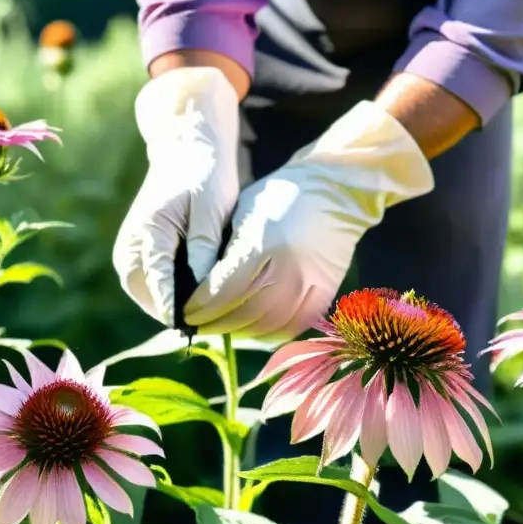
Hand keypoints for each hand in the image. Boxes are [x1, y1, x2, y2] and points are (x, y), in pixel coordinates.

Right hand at [113, 67, 239, 325]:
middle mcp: (131, 248)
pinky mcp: (135, 255)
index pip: (160, 285)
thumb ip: (204, 247)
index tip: (203, 329)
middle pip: (150, 298)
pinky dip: (170, 295)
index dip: (181, 311)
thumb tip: (201, 289)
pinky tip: (198, 295)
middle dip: (178, 313)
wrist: (183, 150)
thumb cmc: (203, 174)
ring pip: (148, 297)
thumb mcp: (212, 207)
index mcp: (148, 233)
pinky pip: (150, 286)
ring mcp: (129, 253)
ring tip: (209, 313)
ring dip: (173, 307)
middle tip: (214, 325)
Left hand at [183, 100, 434, 339]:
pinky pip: (292, 327)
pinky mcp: (325, 294)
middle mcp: (286, 271)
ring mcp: (308, 286)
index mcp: (262, 246)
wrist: (336, 189)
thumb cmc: (282, 195)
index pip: (222, 291)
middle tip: (198, 325)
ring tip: (221, 328)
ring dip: (238, 332)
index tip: (186, 312)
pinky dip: (268, 334)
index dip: (201, 307)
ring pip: (266, 326)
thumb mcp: (243, 214)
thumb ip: (224, 252)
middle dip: (215, 323)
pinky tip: (252, 329)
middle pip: (242, 314)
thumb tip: (201, 287)